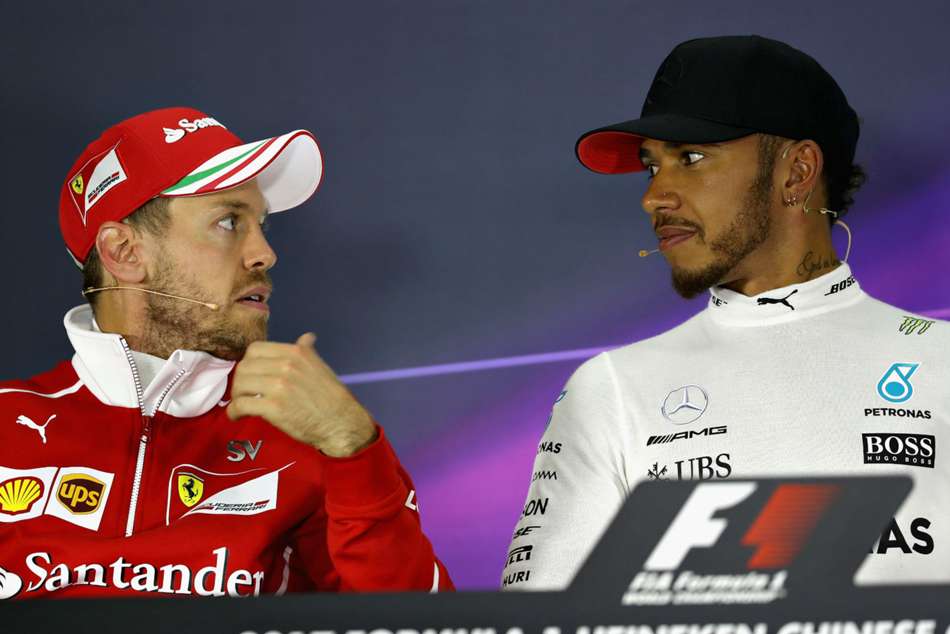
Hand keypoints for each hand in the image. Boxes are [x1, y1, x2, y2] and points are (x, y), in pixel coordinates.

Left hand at [227, 333, 377, 456]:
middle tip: (244, 393)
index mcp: (296, 353)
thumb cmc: (332, 397)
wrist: (341, 422)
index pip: (255, 349)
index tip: (251, 375)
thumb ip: (307, 352)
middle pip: (244, 366)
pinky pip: (241, 405)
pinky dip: (234, 411)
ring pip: (240, 384)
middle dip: (240, 381)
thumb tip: (307, 337)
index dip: (248, 363)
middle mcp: (286, 365)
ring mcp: (279, 386)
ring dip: (236, 396)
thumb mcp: (321, 367)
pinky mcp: (274, 407)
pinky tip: (237, 416)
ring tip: (241, 404)